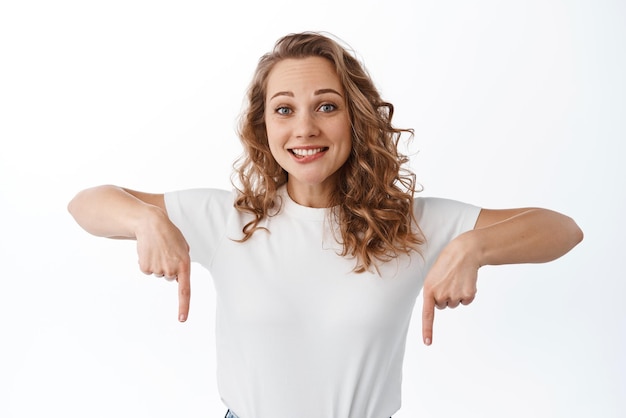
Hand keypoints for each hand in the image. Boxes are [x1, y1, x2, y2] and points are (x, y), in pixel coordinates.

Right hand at [135, 207, 190, 321]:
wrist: (151, 223)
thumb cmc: (169, 234)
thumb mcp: (183, 247)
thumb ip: (183, 263)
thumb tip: (177, 277)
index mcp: (184, 265)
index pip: (185, 290)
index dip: (184, 306)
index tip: (182, 319)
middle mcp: (171, 270)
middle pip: (169, 278)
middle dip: (168, 267)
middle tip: (166, 251)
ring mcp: (157, 269)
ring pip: (158, 273)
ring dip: (158, 263)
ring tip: (158, 248)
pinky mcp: (145, 267)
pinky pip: (148, 270)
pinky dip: (148, 262)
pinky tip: (149, 250)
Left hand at [421, 233, 478, 344]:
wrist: (464, 252)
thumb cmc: (447, 263)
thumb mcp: (433, 277)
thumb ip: (432, 292)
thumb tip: (438, 305)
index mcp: (429, 290)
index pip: (427, 314)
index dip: (427, 330)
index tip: (427, 343)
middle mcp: (441, 295)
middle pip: (443, 306)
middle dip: (445, 296)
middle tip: (448, 280)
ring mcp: (455, 296)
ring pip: (455, 304)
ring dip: (456, 294)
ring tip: (456, 279)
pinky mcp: (467, 295)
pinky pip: (466, 302)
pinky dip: (467, 294)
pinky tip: (466, 281)